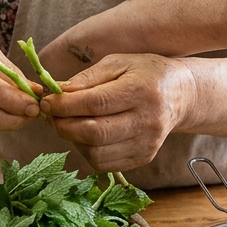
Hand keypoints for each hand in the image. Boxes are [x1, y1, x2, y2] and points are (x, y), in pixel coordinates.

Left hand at [39, 53, 195, 171]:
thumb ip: (87, 78)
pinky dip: (87, 151)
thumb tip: (58, 93)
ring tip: (68, 124)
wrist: (181, 94)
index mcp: (142, 90)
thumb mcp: (119, 63)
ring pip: (96, 153)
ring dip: (73, 141)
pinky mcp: (144, 157)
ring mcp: (147, 143)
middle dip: (63, 125)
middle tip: (50, 115)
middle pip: (94, 133)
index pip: (95, 103)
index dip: (64, 106)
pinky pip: (105, 163)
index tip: (45, 102)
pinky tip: (85, 135)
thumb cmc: (146, 73)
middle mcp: (148, 120)